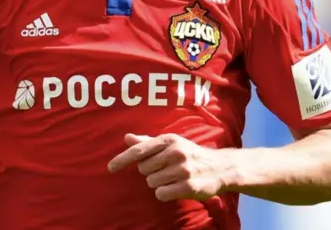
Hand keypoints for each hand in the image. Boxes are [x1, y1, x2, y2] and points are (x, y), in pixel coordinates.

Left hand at [108, 133, 229, 201]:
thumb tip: (126, 137)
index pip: (139, 150)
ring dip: (158, 183)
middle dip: (150, 172)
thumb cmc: (189, 154)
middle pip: (143, 169)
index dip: (122, 160)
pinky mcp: (189, 185)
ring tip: (172, 178)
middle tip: (165, 170)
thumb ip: (147, 142)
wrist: (220, 167)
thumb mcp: (171, 144)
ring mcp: (183, 169)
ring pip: (152, 182)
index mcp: (169, 140)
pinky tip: (175, 188)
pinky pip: (161, 193)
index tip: (110, 168)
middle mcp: (175, 152)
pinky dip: (164, 193)